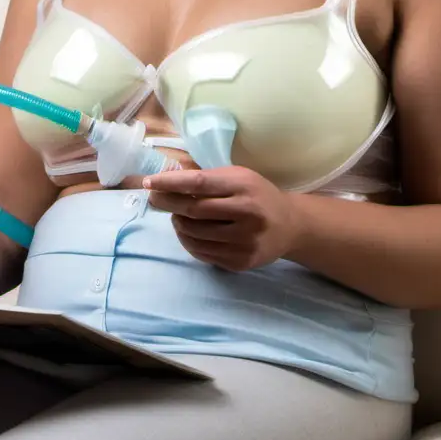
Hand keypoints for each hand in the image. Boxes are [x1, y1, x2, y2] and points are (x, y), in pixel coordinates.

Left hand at [143, 166, 298, 270]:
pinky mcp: (241, 261)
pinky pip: (203, 252)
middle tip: (155, 199)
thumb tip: (167, 180)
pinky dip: (188, 241)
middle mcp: (246, 213)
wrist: (291, 226)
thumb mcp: (239, 178)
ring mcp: (244, 241)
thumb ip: (208, 179)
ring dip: (178, 224)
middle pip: (194, 210)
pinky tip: (188, 232)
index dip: (170, 183)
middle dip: (168, 204)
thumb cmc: (258, 195)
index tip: (149, 183)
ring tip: (176, 216)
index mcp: (244, 187)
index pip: (198, 184)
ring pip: (195, 234)